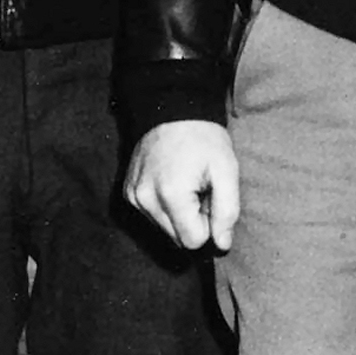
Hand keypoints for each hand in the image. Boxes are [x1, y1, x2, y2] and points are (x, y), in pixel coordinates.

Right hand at [125, 120, 240, 251]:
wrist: (173, 109)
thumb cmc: (204, 139)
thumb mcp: (227, 170)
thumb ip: (227, 211)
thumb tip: (221, 244)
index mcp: (170, 195)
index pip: (193, 241)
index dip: (208, 225)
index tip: (210, 199)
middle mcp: (145, 199)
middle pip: (177, 239)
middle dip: (193, 221)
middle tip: (200, 190)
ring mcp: (133, 196)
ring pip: (165, 229)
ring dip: (179, 214)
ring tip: (186, 184)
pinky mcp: (128, 193)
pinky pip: (152, 216)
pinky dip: (165, 206)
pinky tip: (171, 182)